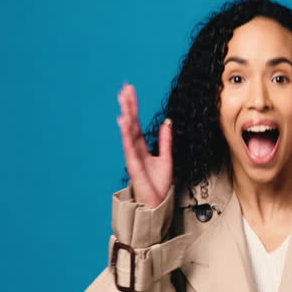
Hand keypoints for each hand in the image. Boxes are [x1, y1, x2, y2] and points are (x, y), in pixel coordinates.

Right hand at [116, 83, 172, 207]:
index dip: (134, 107)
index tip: (131, 91)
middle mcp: (135, 149)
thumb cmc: (159, 185)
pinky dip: (126, 132)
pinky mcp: (134, 164)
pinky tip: (124, 120)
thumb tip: (167, 123)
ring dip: (127, 114)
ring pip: (128, 131)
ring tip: (124, 98)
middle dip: (128, 105)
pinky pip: (129, 145)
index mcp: (142, 147)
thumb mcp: (166, 158)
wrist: (156, 203)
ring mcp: (133, 155)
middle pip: (131, 123)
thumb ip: (166, 141)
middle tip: (125, 88)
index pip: (137, 123)